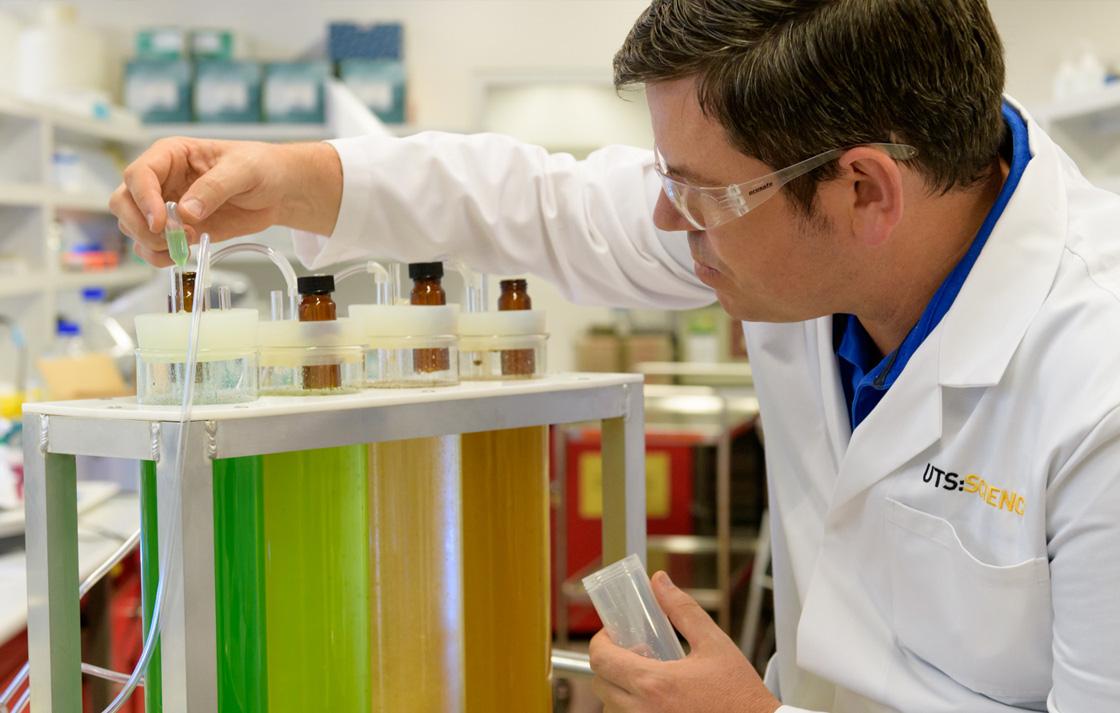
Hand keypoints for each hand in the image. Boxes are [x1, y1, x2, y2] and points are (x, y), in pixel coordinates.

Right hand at [109, 138, 341, 265]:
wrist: (278, 190)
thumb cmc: (261, 167)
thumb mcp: (243, 170)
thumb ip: (214, 188)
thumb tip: (185, 213)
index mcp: (170, 155)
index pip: (138, 175)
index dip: (143, 200)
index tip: (161, 222)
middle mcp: (160, 181)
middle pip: (123, 203)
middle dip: (141, 225)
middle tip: (173, 238)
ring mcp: (165, 207)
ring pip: (132, 228)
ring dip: (151, 244)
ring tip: (189, 244)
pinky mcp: (177, 230)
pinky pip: (152, 247)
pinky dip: (160, 256)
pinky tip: (184, 254)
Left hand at [589, 571, 780, 712]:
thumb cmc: (739, 695)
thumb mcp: (714, 643)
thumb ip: (682, 610)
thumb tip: (660, 583)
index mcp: (654, 683)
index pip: (600, 659)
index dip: (601, 641)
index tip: (614, 634)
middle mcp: (643, 711)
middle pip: (599, 684)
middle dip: (609, 663)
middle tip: (632, 652)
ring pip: (611, 706)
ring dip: (619, 688)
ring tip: (647, 676)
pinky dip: (632, 707)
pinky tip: (657, 698)